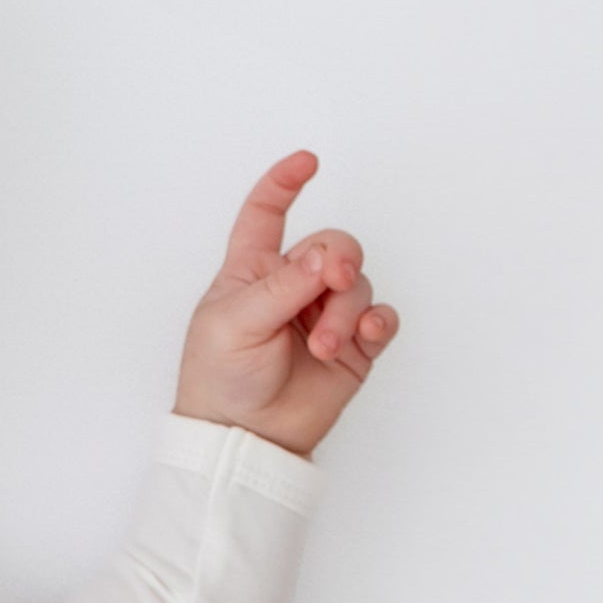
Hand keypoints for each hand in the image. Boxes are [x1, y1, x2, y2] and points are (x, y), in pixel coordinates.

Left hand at [172, 149, 398, 458]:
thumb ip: (282, 287)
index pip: (266, 214)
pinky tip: (365, 335)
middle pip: (333, 245)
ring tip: (323, 344)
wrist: (243, 439)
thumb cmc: (220, 381)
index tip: (308, 162)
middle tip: (332, 283)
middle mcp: (292, 287)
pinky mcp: (351, 346)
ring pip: (358, 283)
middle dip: (338, 259)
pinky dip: (379, 321)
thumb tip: (324, 257)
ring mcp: (324, 315)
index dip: (284, 184)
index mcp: (252, 272)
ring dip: (346, 308)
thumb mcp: (235, 325)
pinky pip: (381, 318)